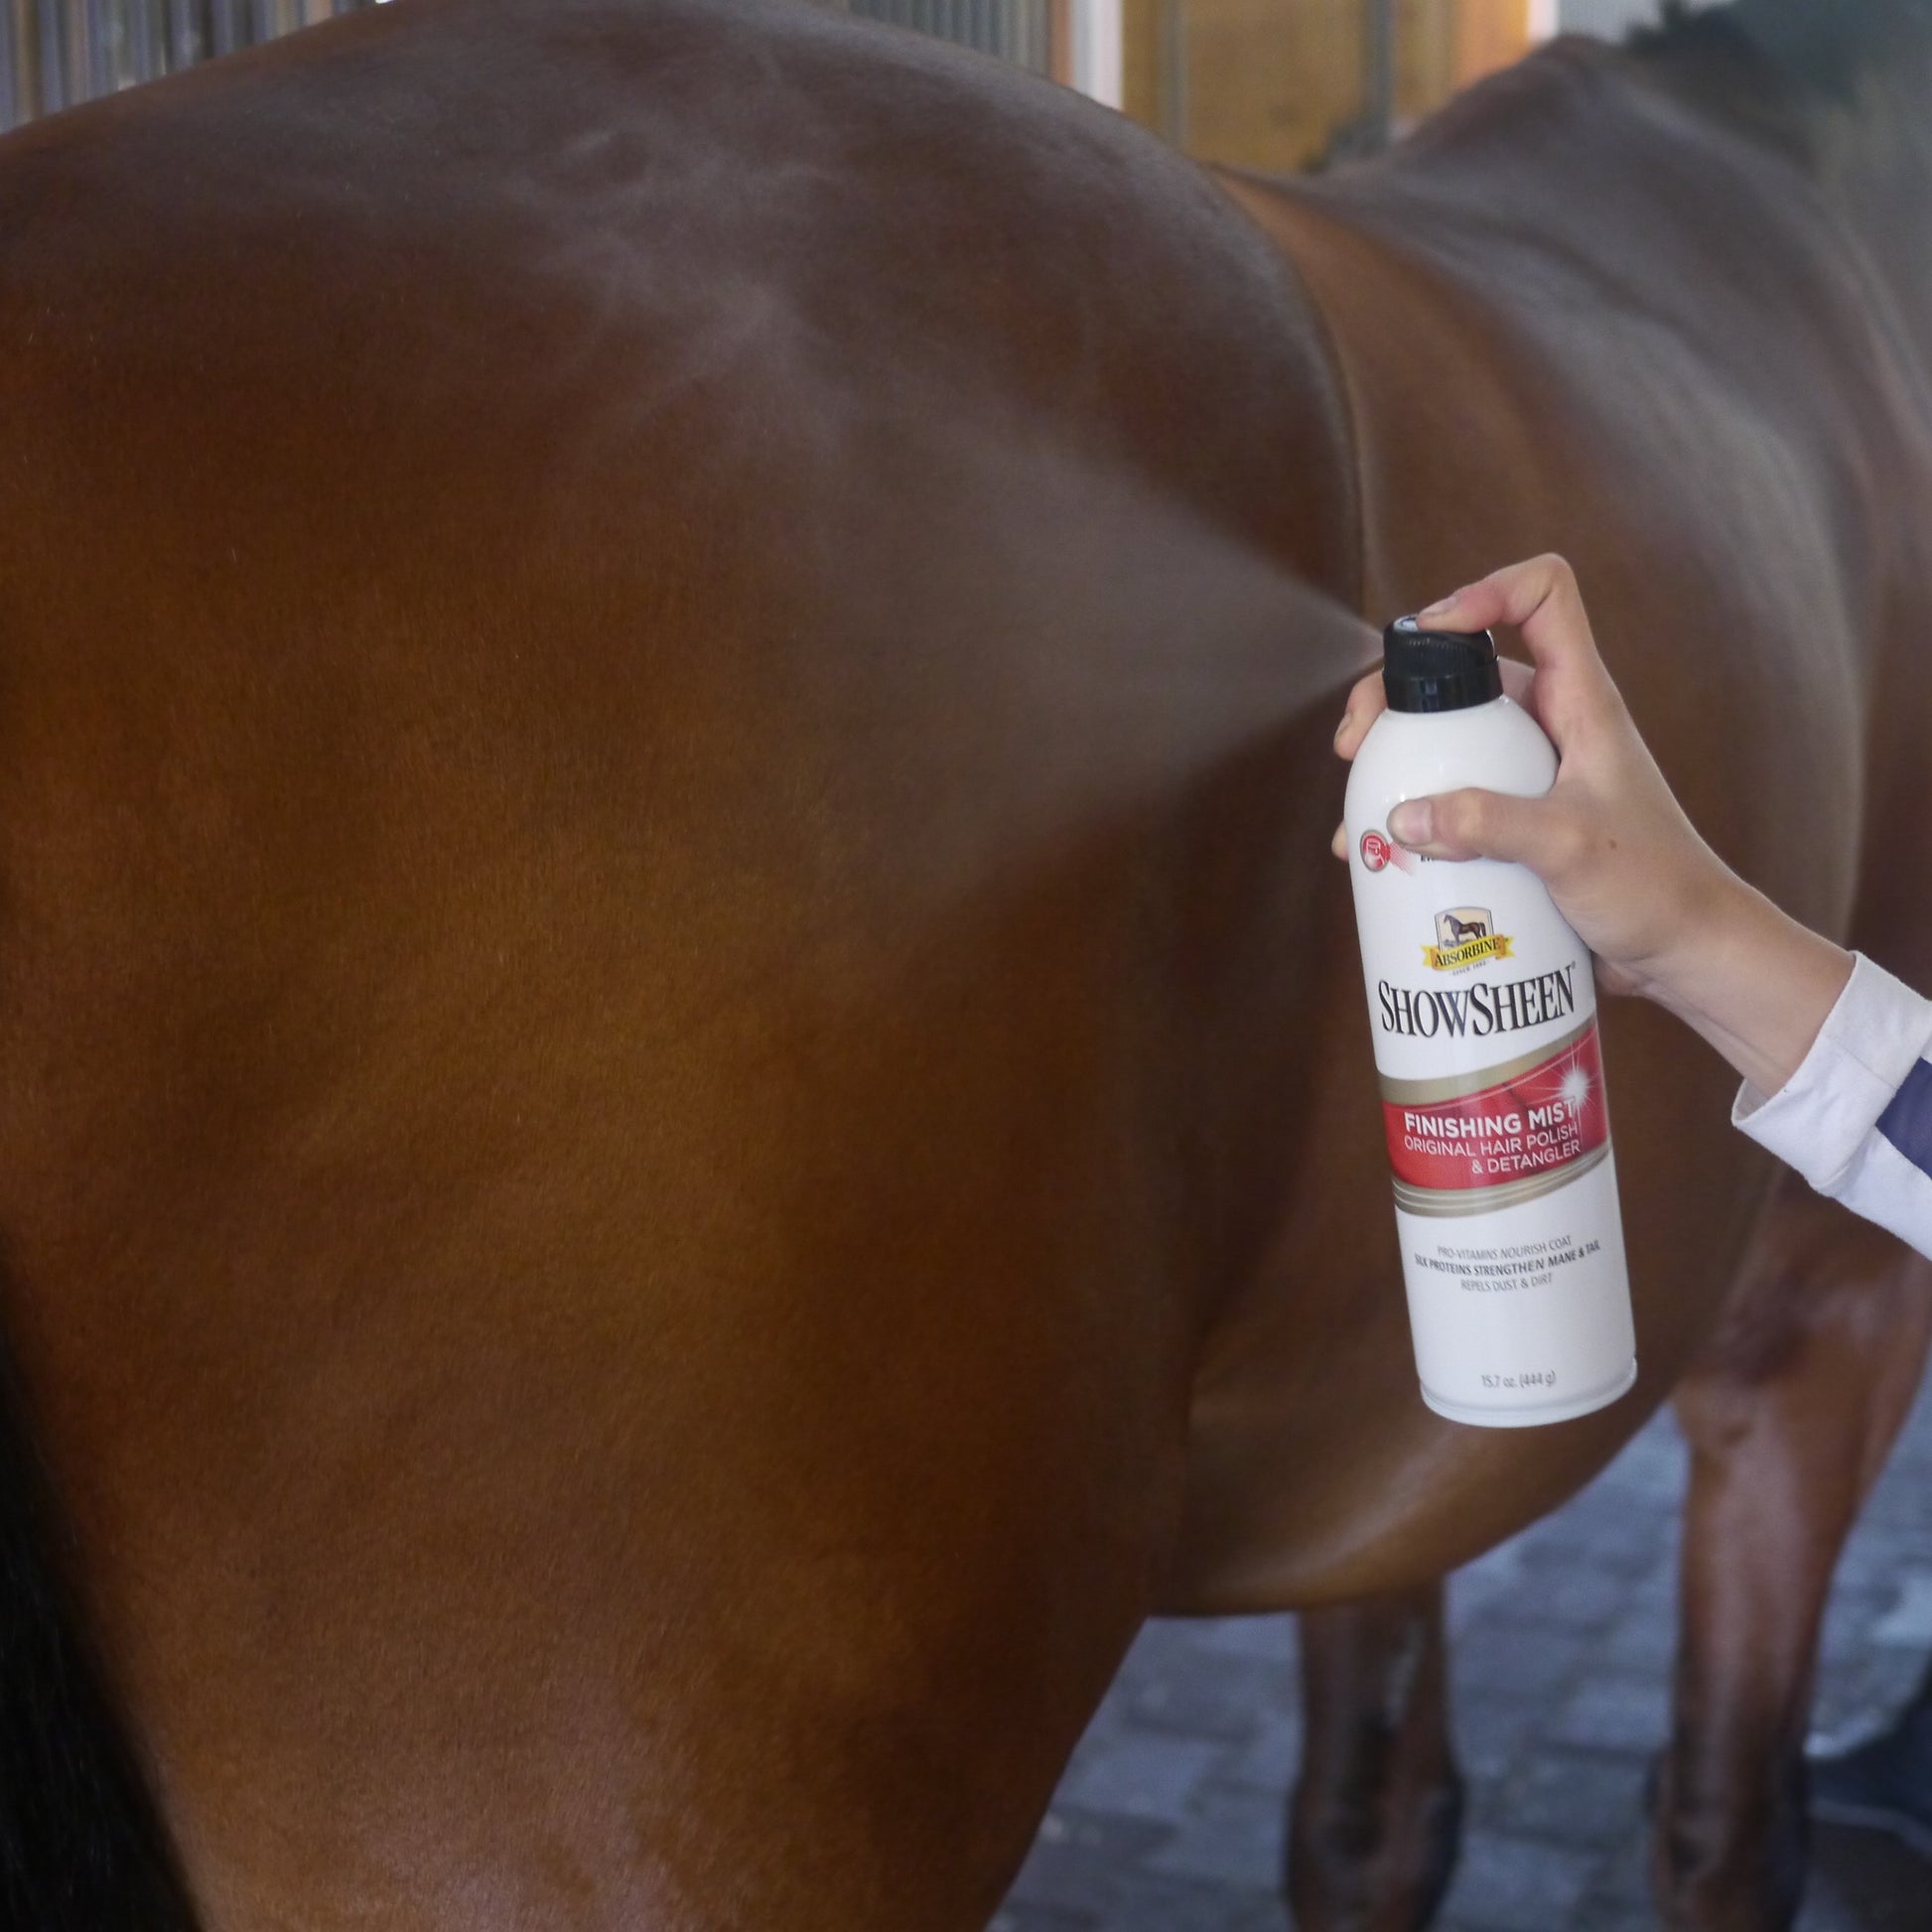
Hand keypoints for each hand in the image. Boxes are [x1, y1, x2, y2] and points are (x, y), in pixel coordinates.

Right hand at [1332, 555, 1851, 1093]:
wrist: (1684, 952)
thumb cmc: (1655, 886)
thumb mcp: (1568, 847)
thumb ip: (1488, 824)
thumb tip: (1401, 817)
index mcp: (1581, 700)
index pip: (1543, 596)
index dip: (1484, 592)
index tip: (1428, 636)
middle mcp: (1551, 724)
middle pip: (1464, 671)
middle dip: (1397, 696)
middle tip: (1357, 746)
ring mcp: (1531, 773)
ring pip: (1448, 742)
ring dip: (1396, 766)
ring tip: (1359, 813)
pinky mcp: (1516, 821)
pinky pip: (1452, 800)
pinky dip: (1413, 820)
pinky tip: (1382, 859)